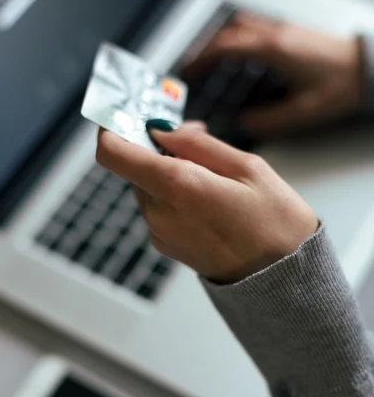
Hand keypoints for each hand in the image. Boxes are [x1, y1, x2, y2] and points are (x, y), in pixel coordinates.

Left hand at [96, 123, 317, 283]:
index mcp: (178, 188)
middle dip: (157, 147)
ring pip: (146, 186)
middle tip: (195, 139)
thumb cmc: (276, 224)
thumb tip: (162, 130)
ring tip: (212, 176)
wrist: (284, 282)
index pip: (113, 153)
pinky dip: (173, 194)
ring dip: (167, 171)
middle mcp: (159, 213)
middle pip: (133, 166)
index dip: (112, 128)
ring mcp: (160, 233)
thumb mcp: (248, 168)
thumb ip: (198, 144)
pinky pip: (158, 207)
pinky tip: (208, 198)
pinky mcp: (166, 246)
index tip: (127, 114)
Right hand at [187, 14, 362, 135]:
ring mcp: (282, 30)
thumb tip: (244, 124)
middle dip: (204, 50)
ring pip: (240, 26)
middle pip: (228, 32)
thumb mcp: (303, 111)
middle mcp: (275, 35)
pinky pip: (254, 27)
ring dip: (220, 40)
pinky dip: (237, 38)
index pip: (225, 47)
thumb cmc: (341, 85)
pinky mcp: (290, 33)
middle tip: (191, 68)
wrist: (367, 68)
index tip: (188, 72)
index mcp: (273, 50)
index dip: (201, 60)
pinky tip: (237, 53)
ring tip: (208, 60)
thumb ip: (270, 120)